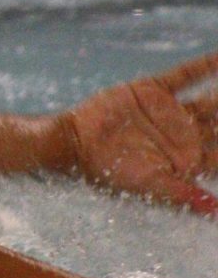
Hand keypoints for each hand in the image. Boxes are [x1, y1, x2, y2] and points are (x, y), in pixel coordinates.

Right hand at [63, 52, 217, 215]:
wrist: (73, 144)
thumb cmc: (107, 171)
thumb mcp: (147, 185)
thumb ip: (181, 195)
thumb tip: (215, 212)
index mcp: (190, 159)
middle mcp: (187, 134)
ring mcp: (173, 111)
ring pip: (214, 100)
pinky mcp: (154, 90)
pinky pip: (186, 76)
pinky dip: (206, 66)